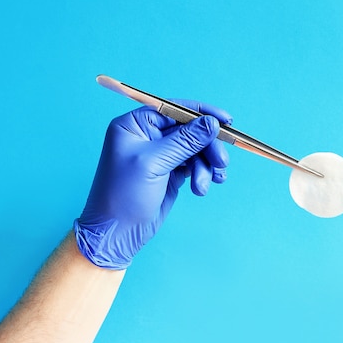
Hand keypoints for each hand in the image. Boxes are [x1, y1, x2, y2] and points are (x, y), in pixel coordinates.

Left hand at [74, 100, 231, 268]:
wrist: (116, 234)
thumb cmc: (123, 195)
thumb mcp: (154, 163)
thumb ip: (184, 141)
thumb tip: (212, 123)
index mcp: (135, 125)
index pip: (174, 109)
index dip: (201, 113)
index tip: (226, 121)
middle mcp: (148, 135)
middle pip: (190, 130)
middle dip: (207, 146)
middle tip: (221, 162)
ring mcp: (161, 154)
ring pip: (196, 149)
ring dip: (206, 165)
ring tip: (204, 185)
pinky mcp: (171, 171)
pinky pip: (196, 164)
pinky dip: (204, 173)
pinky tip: (205, 185)